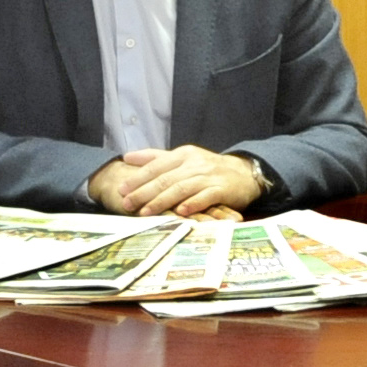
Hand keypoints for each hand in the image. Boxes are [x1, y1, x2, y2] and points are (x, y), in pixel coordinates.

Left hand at [91, 145, 264, 216]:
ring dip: (162, 200)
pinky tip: (180, 212)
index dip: (138, 178)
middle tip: (127, 204)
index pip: (156, 165)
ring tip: (146, 211)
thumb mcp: (183, 158)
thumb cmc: (208, 169)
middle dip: (145, 192)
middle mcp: (195, 163)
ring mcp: (209, 176)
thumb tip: (127, 157)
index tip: (121, 189)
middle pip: (166, 178)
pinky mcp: (223, 190)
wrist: (244, 173)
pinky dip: (193, 204)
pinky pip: (206, 197)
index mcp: (183, 155)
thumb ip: (156, 158)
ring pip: (182, 188)